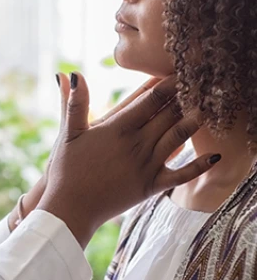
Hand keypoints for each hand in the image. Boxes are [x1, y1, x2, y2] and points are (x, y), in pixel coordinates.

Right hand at [37, 73, 219, 247]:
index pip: (150, 99)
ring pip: (177, 138)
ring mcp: (147, 166)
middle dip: (184, 97)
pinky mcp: (151, 186)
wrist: (71, 208)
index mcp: (117, 128)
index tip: (179, 71)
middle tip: (198, 83)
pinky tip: (214, 156)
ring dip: (193, 121)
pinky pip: (181, 174)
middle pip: (167, 114)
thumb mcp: (68, 133)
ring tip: (207, 106)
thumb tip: (72, 73)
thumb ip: (74, 102)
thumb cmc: (66, 169)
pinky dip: (199, 165)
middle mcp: (137, 144)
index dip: (167, 84)